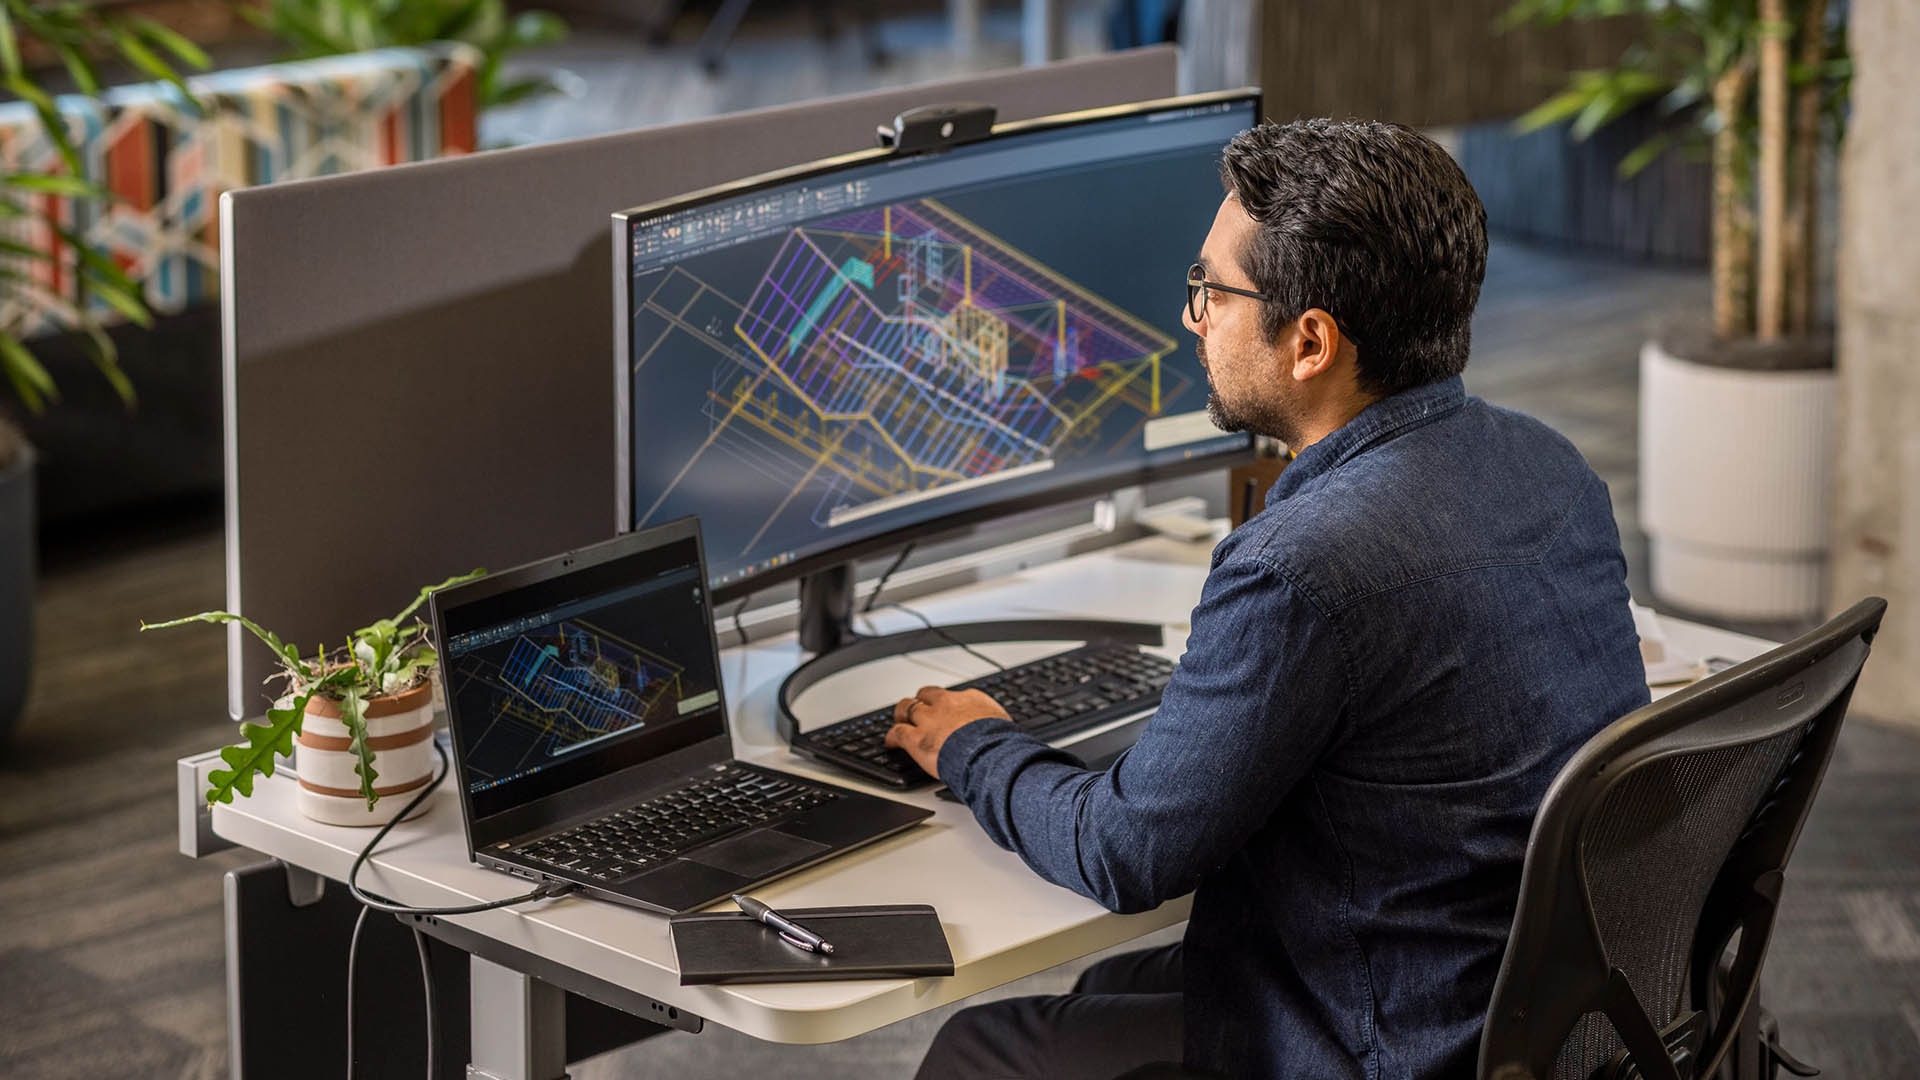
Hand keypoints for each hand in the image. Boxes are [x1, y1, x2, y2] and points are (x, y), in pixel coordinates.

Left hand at [885, 686, 1010, 778]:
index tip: (944, 710)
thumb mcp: (1002, 725)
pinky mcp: (916, 738)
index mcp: (970, 699)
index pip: (952, 695)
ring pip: (906, 708)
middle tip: (917, 710)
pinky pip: (897, 733)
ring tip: (900, 720)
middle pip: (925, 695)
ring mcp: (929, 720)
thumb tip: (999, 732)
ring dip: (902, 714)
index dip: (945, 704)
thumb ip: (992, 724)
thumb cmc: (1002, 744)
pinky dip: (892, 738)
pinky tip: (891, 743)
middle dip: (920, 702)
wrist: (992, 753)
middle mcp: (946, 704)